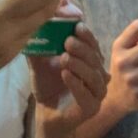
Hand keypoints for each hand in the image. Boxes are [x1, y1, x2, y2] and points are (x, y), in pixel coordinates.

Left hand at [30, 22, 107, 137]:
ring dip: (79, 65)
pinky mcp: (91, 108)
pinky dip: (76, 84)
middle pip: (95, 58)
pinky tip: (65, 75)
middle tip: (67, 42)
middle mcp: (98, 74)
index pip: (93, 44)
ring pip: (94, 76)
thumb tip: (39, 24)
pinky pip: (87, 95)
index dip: (87, 35)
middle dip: (82, 48)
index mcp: (90, 60)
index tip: (76, 26)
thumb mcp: (41, 61)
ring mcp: (97, 92)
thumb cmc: (48, 85)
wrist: (46, 113)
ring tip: (63, 58)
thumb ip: (41, 43)